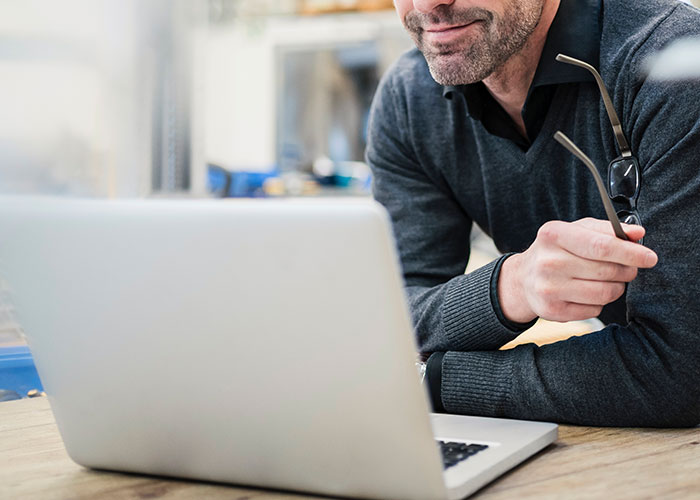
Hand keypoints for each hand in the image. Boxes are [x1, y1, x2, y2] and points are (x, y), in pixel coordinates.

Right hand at [498, 218, 657, 323]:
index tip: (650, 257)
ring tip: (607, 280)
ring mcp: (548, 288)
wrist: (523, 279)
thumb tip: (637, 234)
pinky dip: (599, 302)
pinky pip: (594, 309)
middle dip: (626, 270)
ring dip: (616, 288)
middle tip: (627, 268)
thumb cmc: (556, 251)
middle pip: (607, 271)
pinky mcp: (551, 310)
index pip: (601, 245)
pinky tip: (587, 293)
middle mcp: (548, 262)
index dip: (631, 252)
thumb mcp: (576, 231)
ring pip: (604, 293)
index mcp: (553, 234)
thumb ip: (607, 230)